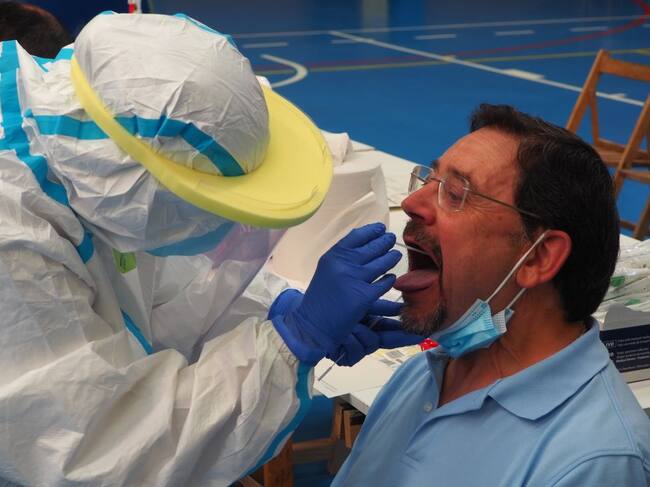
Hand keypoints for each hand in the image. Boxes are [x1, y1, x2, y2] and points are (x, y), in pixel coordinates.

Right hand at [271, 223, 401, 363]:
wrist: (313, 325)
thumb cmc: (320, 298)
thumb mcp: (327, 270)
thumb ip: (343, 258)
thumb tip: (366, 244)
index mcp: (333, 256)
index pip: (356, 236)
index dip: (371, 231)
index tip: (380, 229)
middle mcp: (344, 264)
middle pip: (372, 247)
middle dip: (385, 241)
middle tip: (391, 239)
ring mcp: (355, 279)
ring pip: (382, 263)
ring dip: (391, 257)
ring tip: (395, 255)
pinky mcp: (365, 296)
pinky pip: (384, 283)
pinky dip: (389, 280)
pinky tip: (391, 278)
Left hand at [327, 299, 425, 365]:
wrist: (310, 322)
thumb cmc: (335, 310)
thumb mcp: (361, 306)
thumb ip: (381, 306)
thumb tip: (400, 300)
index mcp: (370, 325)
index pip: (393, 329)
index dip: (408, 332)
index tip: (424, 334)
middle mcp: (367, 337)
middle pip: (388, 340)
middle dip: (400, 337)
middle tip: (416, 335)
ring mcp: (358, 348)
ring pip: (370, 345)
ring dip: (361, 335)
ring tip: (351, 328)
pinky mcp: (348, 356)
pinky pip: (356, 352)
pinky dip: (349, 343)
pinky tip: (344, 337)